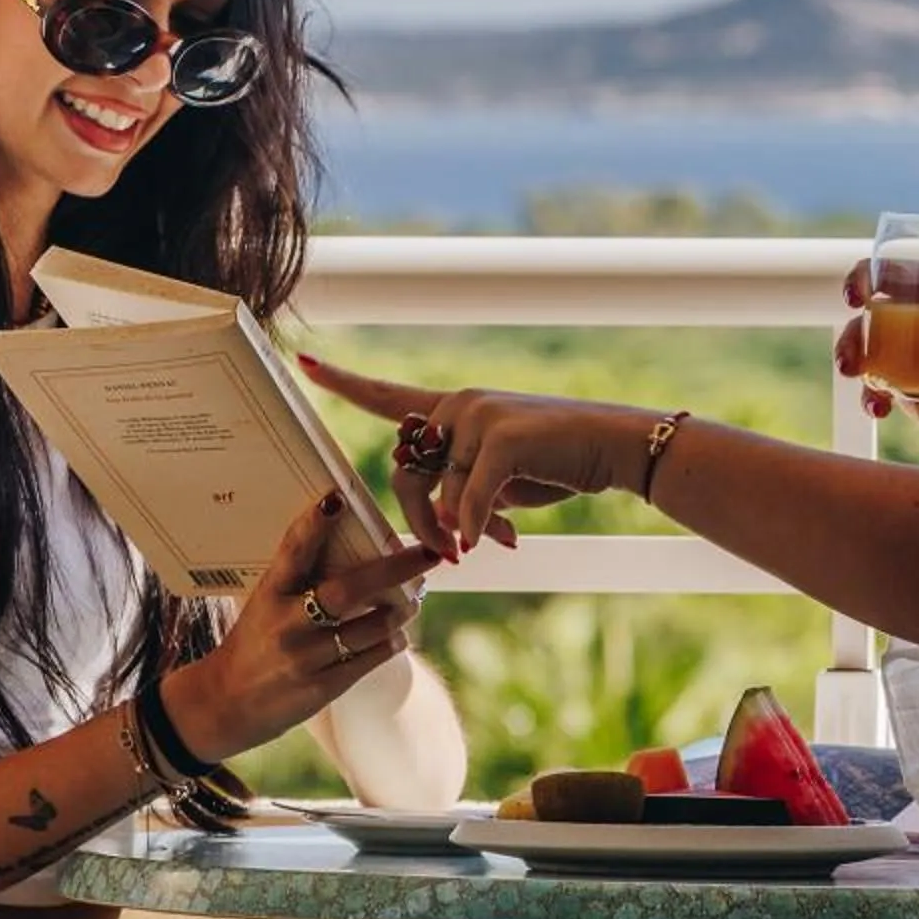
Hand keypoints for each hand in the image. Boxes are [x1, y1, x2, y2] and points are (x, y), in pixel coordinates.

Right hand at [163, 489, 434, 761]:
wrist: (226, 702)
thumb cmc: (255, 642)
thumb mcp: (266, 602)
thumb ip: (300, 578)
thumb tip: (355, 546)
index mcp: (270, 593)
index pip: (293, 552)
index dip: (314, 524)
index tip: (337, 499)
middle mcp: (287, 623)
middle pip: (349, 590)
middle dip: (395, 568)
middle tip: (428, 554)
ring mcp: (305, 657)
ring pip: (373, 626)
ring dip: (402, 610)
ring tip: (413, 600)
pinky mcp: (323, 686)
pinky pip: (372, 657)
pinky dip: (391, 641)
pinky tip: (395, 634)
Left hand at [295, 356, 651, 558]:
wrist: (614, 448)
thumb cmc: (559, 464)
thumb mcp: (503, 485)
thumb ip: (469, 496)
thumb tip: (456, 535)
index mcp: (454, 409)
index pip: (389, 395)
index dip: (345, 382)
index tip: (305, 363)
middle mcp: (459, 405)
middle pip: (404, 470)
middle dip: (419, 521)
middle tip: (447, 555)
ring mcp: (478, 416)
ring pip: (435, 490)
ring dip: (451, 529)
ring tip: (479, 546)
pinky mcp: (501, 438)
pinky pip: (469, 499)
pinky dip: (479, 527)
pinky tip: (497, 542)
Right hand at [835, 267, 918, 479]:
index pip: (879, 273)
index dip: (860, 280)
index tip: (856, 297)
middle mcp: (908, 323)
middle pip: (862, 329)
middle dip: (849, 346)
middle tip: (850, 367)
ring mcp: (910, 362)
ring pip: (873, 372)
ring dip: (868, 390)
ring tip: (878, 408)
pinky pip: (905, 403)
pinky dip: (913, 411)